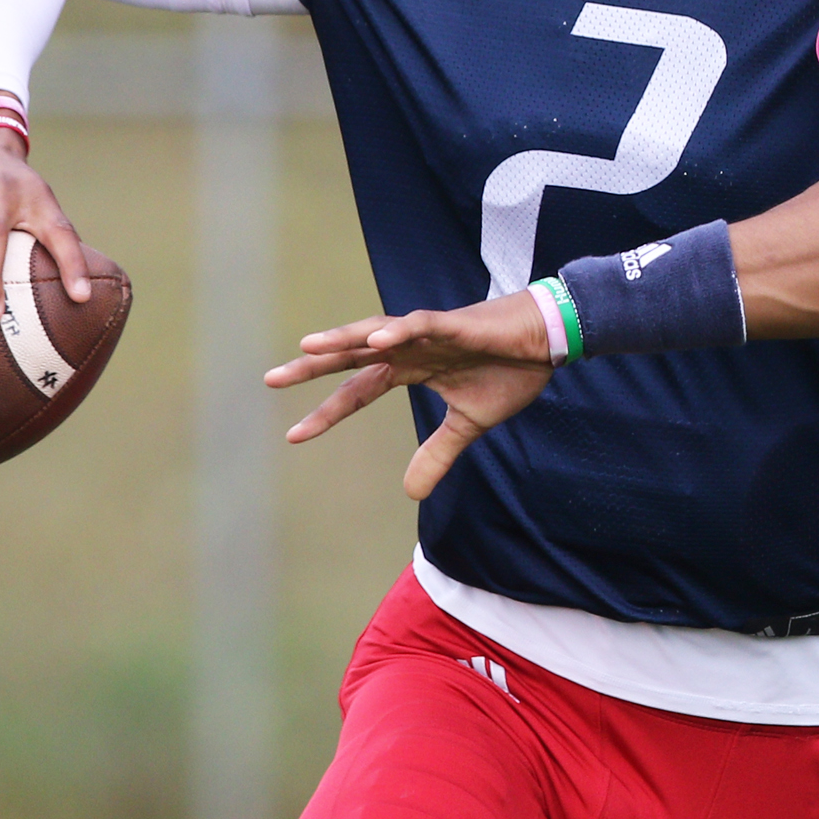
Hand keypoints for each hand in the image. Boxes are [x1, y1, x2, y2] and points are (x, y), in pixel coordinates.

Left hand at [266, 292, 553, 499]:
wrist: (547, 342)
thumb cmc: (509, 372)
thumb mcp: (468, 424)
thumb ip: (437, 453)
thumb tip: (411, 494)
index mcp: (411, 370)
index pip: (358, 392)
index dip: (328, 413)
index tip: (294, 436)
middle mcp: (410, 349)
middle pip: (351, 356)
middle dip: (313, 366)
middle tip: (271, 379)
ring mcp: (429, 334)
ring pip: (376, 334)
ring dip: (343, 340)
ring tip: (308, 346)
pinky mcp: (455, 325)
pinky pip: (419, 326)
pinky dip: (397, 333)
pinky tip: (375, 342)